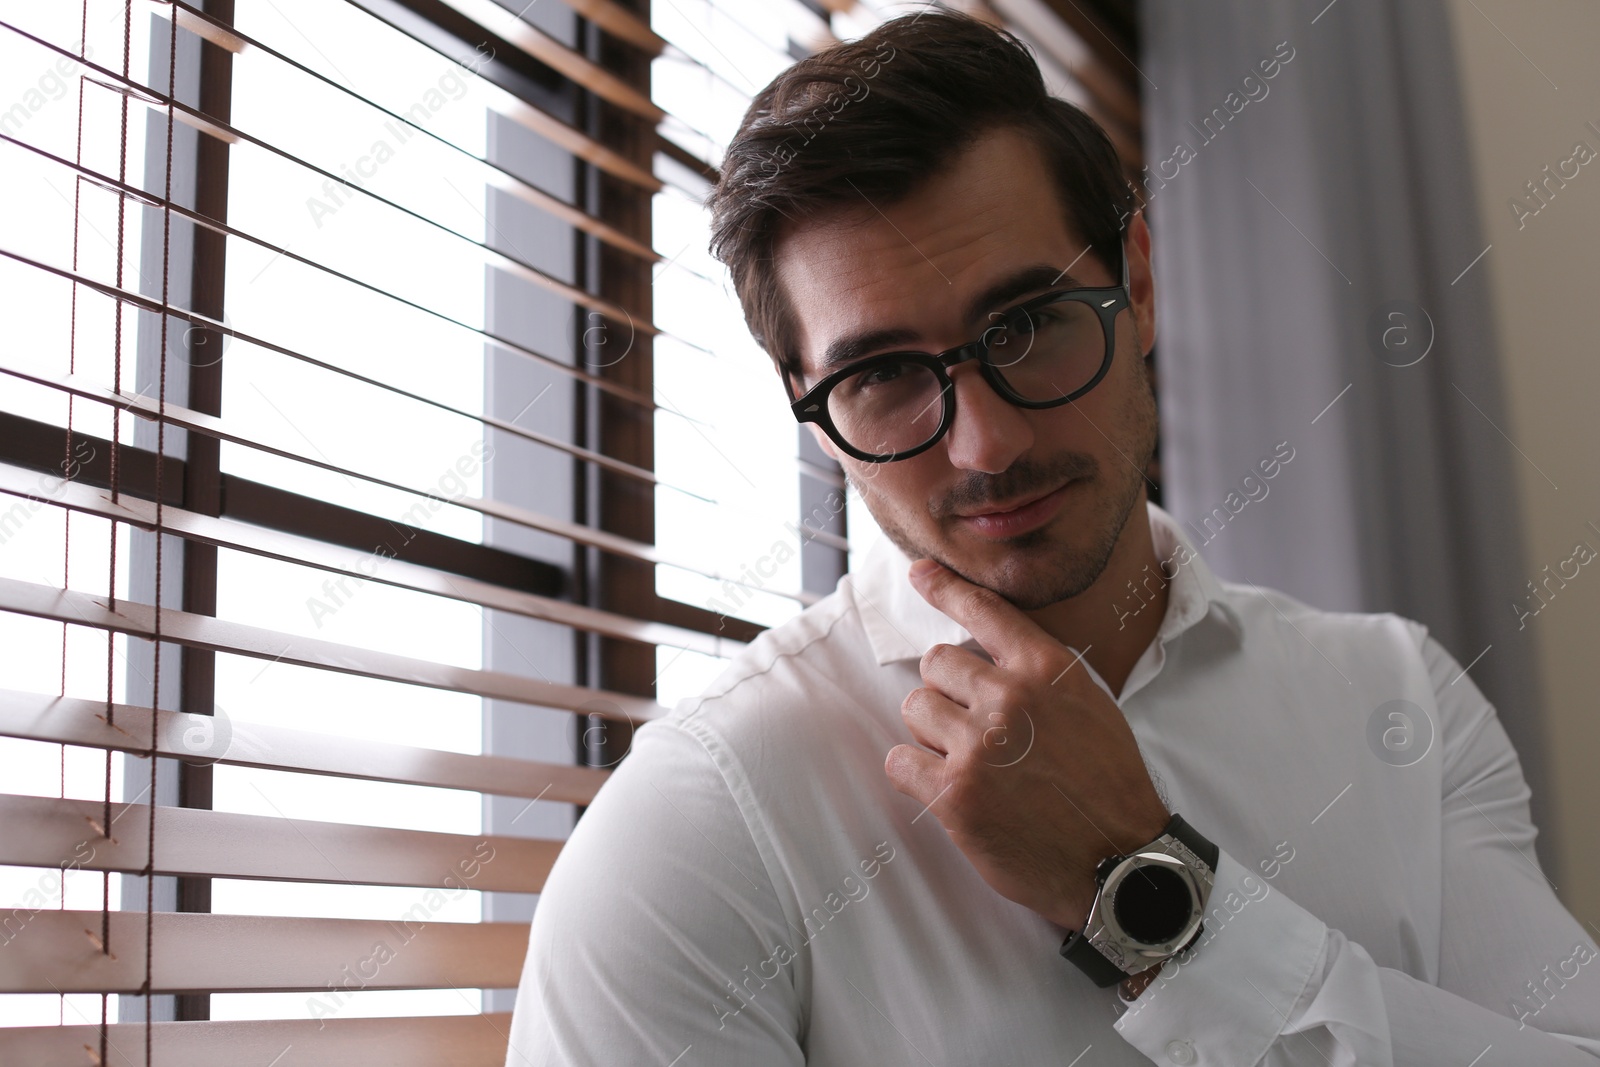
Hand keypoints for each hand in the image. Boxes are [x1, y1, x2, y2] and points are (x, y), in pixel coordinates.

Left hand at [884, 559, 1170, 931]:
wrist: (1121, 863)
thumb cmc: (1107, 785)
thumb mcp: (1090, 705)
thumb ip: (1038, 673)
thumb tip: (985, 654)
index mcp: (1047, 668)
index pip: (983, 611)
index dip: (945, 588)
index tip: (920, 572)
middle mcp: (1010, 697)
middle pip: (936, 664)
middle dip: (949, 694)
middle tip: (979, 731)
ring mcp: (979, 746)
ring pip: (914, 708)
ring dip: (932, 734)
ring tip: (971, 763)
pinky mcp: (954, 794)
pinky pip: (899, 760)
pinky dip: (915, 774)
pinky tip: (949, 790)